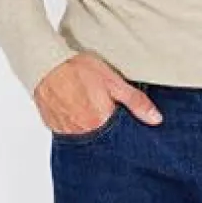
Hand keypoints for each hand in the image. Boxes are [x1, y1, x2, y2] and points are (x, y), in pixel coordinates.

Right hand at [34, 54, 162, 133]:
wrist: (45, 63)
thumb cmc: (78, 68)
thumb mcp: (113, 81)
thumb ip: (136, 102)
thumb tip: (156, 119)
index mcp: (99, 122)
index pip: (120, 136)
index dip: (124, 129)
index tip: (124, 121)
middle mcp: (82, 132)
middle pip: (102, 139)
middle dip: (107, 130)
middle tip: (104, 109)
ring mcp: (66, 132)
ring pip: (85, 138)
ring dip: (91, 128)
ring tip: (90, 109)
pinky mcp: (54, 128)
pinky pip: (70, 133)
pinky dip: (76, 126)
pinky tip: (77, 111)